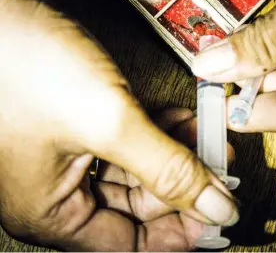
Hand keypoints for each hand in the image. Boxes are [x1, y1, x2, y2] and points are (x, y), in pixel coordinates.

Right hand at [0, 0, 237, 250]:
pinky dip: (158, 132)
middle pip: (137, 207)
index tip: (221, 209)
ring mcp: (69, 156)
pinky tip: (184, 119)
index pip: (131, 243)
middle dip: (184, 183)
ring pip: (137, 171)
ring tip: (210, 137)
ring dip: (176, 154)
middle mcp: (58, 191)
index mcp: (52, 213)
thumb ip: (167, 169)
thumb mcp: (109, 124)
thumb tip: (218, 208)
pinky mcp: (80, 123)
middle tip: (223, 165)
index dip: (182, 230)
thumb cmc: (29, 65)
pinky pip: (128, 141)